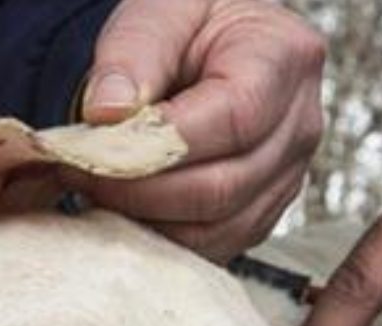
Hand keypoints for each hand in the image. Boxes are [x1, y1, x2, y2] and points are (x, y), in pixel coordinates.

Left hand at [61, 0, 325, 263]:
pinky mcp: (262, 214)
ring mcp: (287, 178)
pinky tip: (126, 208)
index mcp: (286, 57)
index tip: (100, 146)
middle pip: (223, 186)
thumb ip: (134, 50)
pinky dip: (163, 237)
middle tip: (82, 174)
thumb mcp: (163, 7)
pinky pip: (212, 246)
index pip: (233, 118)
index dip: (162, 144)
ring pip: (217, 229)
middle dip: (142, 191)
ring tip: (99, 189)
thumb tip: (108, 112)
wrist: (214, 47)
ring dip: (147, 221)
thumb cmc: (191, 23)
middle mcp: (300, 126)